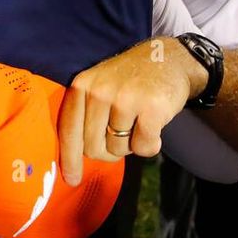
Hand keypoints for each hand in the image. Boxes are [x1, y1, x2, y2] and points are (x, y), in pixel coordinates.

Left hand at [57, 37, 205, 185]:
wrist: (169, 58)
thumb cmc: (131, 80)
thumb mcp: (99, 86)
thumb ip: (86, 115)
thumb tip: (75, 160)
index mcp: (82, 85)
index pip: (68, 130)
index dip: (69, 159)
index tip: (72, 179)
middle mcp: (99, 91)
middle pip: (93, 148)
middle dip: (109, 149)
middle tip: (123, 132)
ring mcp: (125, 99)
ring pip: (119, 150)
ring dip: (131, 143)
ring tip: (139, 119)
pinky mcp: (150, 109)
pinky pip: (142, 148)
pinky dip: (151, 144)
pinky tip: (155, 125)